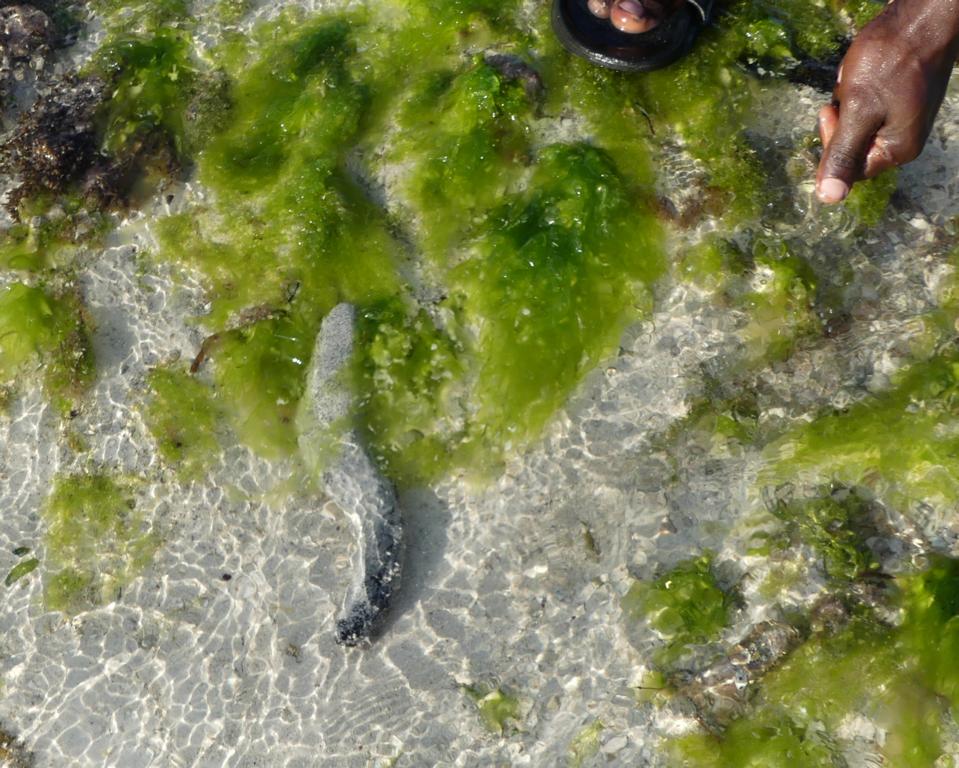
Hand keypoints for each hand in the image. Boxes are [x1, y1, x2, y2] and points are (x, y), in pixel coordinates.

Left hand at [817, 0, 958, 202]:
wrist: (922, 15)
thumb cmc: (891, 61)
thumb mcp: (858, 111)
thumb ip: (842, 155)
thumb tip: (829, 199)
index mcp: (897, 150)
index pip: (848, 168)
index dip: (832, 143)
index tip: (829, 111)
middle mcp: (904, 139)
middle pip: (852, 145)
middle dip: (843, 117)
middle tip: (848, 90)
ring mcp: (905, 117)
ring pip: (857, 121)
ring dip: (849, 99)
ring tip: (860, 76)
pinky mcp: (902, 98)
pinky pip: (867, 103)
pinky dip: (859, 88)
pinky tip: (865, 70)